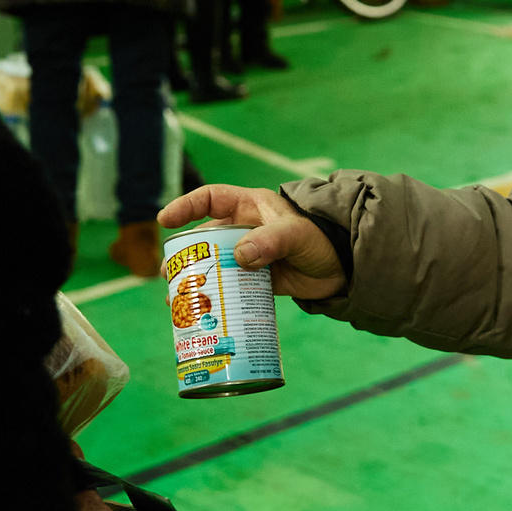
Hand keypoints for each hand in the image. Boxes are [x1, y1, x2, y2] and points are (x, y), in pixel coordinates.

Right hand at [156, 184, 344, 300]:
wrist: (346, 267)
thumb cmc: (322, 239)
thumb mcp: (296, 235)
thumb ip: (271, 241)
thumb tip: (240, 256)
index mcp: (250, 207)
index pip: (211, 199)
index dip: (186, 207)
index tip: (165, 220)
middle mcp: (245, 230)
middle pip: (205, 239)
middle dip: (183, 255)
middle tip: (168, 275)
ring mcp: (250, 255)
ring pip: (214, 265)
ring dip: (196, 279)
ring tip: (177, 299)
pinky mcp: (257, 280)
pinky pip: (230, 286)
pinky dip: (216, 297)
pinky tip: (205, 311)